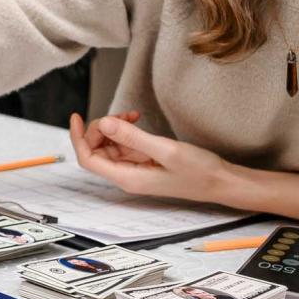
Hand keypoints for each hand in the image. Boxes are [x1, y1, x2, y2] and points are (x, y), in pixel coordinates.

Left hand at [69, 113, 231, 201]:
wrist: (222, 182)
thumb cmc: (199, 172)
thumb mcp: (166, 150)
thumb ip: (133, 137)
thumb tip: (104, 124)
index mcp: (127, 178)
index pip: (88, 159)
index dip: (78, 137)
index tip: (76, 116)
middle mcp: (127, 176)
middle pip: (96, 150)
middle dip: (102, 128)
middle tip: (123, 115)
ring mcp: (135, 169)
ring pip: (110, 145)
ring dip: (115, 127)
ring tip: (133, 116)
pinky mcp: (144, 163)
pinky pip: (124, 145)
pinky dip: (126, 130)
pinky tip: (137, 120)